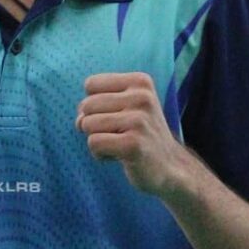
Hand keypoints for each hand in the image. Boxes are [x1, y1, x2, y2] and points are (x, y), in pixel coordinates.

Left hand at [76, 71, 193, 199]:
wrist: (170, 167)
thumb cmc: (140, 134)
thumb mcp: (126, 107)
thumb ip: (96, 105)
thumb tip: (79, 120)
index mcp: (140, 82)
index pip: (91, 84)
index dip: (95, 104)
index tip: (116, 116)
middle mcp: (142, 97)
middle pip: (87, 105)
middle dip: (94, 124)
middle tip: (119, 134)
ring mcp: (139, 120)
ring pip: (87, 124)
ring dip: (97, 140)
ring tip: (119, 144)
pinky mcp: (133, 144)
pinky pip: (94, 143)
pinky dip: (100, 154)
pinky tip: (119, 156)